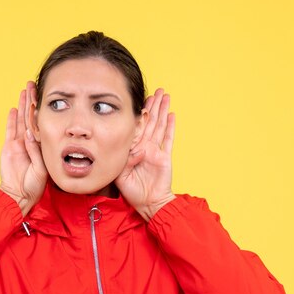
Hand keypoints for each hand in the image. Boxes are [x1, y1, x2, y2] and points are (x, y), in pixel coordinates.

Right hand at [0, 82, 46, 216]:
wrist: (18, 195)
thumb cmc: (34, 186)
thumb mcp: (40, 169)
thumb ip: (35, 152)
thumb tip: (30, 136)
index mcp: (41, 146)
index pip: (42, 124)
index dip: (44, 111)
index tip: (48, 97)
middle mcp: (30, 142)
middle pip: (31, 117)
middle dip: (32, 101)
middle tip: (34, 85)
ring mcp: (19, 144)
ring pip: (21, 120)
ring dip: (23, 105)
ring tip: (24, 90)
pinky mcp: (9, 148)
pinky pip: (10, 130)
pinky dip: (12, 120)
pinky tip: (14, 108)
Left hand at [115, 88, 175, 220]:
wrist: (148, 203)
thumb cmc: (132, 191)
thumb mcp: (120, 174)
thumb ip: (124, 160)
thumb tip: (134, 150)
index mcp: (132, 149)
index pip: (135, 127)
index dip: (138, 113)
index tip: (139, 99)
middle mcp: (144, 147)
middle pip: (149, 122)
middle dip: (152, 105)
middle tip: (156, 90)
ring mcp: (156, 151)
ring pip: (160, 126)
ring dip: (162, 111)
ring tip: (166, 96)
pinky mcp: (165, 156)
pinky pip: (168, 139)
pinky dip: (170, 127)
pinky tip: (172, 115)